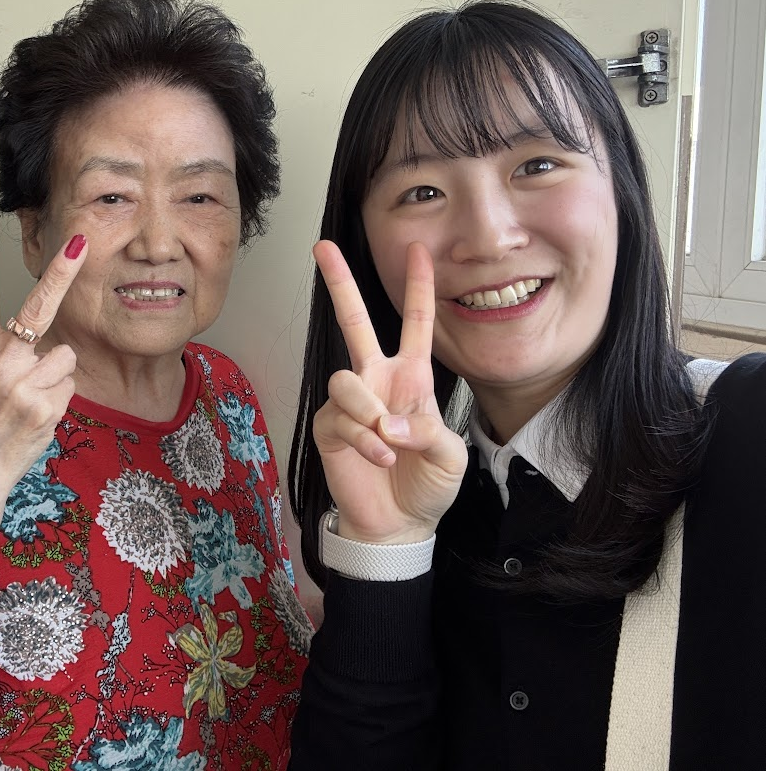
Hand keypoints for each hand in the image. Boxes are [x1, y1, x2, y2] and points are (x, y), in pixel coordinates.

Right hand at [0, 220, 87, 514]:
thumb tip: (36, 335)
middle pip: (38, 309)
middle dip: (61, 272)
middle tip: (79, 243)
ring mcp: (23, 384)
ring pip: (64, 356)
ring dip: (53, 375)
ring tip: (26, 398)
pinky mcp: (46, 406)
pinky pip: (68, 385)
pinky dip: (57, 398)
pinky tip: (33, 414)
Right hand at [312, 240, 467, 544]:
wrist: (398, 525)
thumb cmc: (427, 485)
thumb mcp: (449, 456)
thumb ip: (428, 431)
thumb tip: (389, 420)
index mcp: (412, 378)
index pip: (417, 324)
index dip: (418, 287)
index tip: (418, 248)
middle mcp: (377, 381)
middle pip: (355, 322)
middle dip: (340, 284)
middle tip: (323, 247)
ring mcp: (350, 404)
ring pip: (345, 379)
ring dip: (368, 412)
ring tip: (385, 442)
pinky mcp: (328, 428)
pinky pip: (339, 419)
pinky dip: (362, 441)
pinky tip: (377, 459)